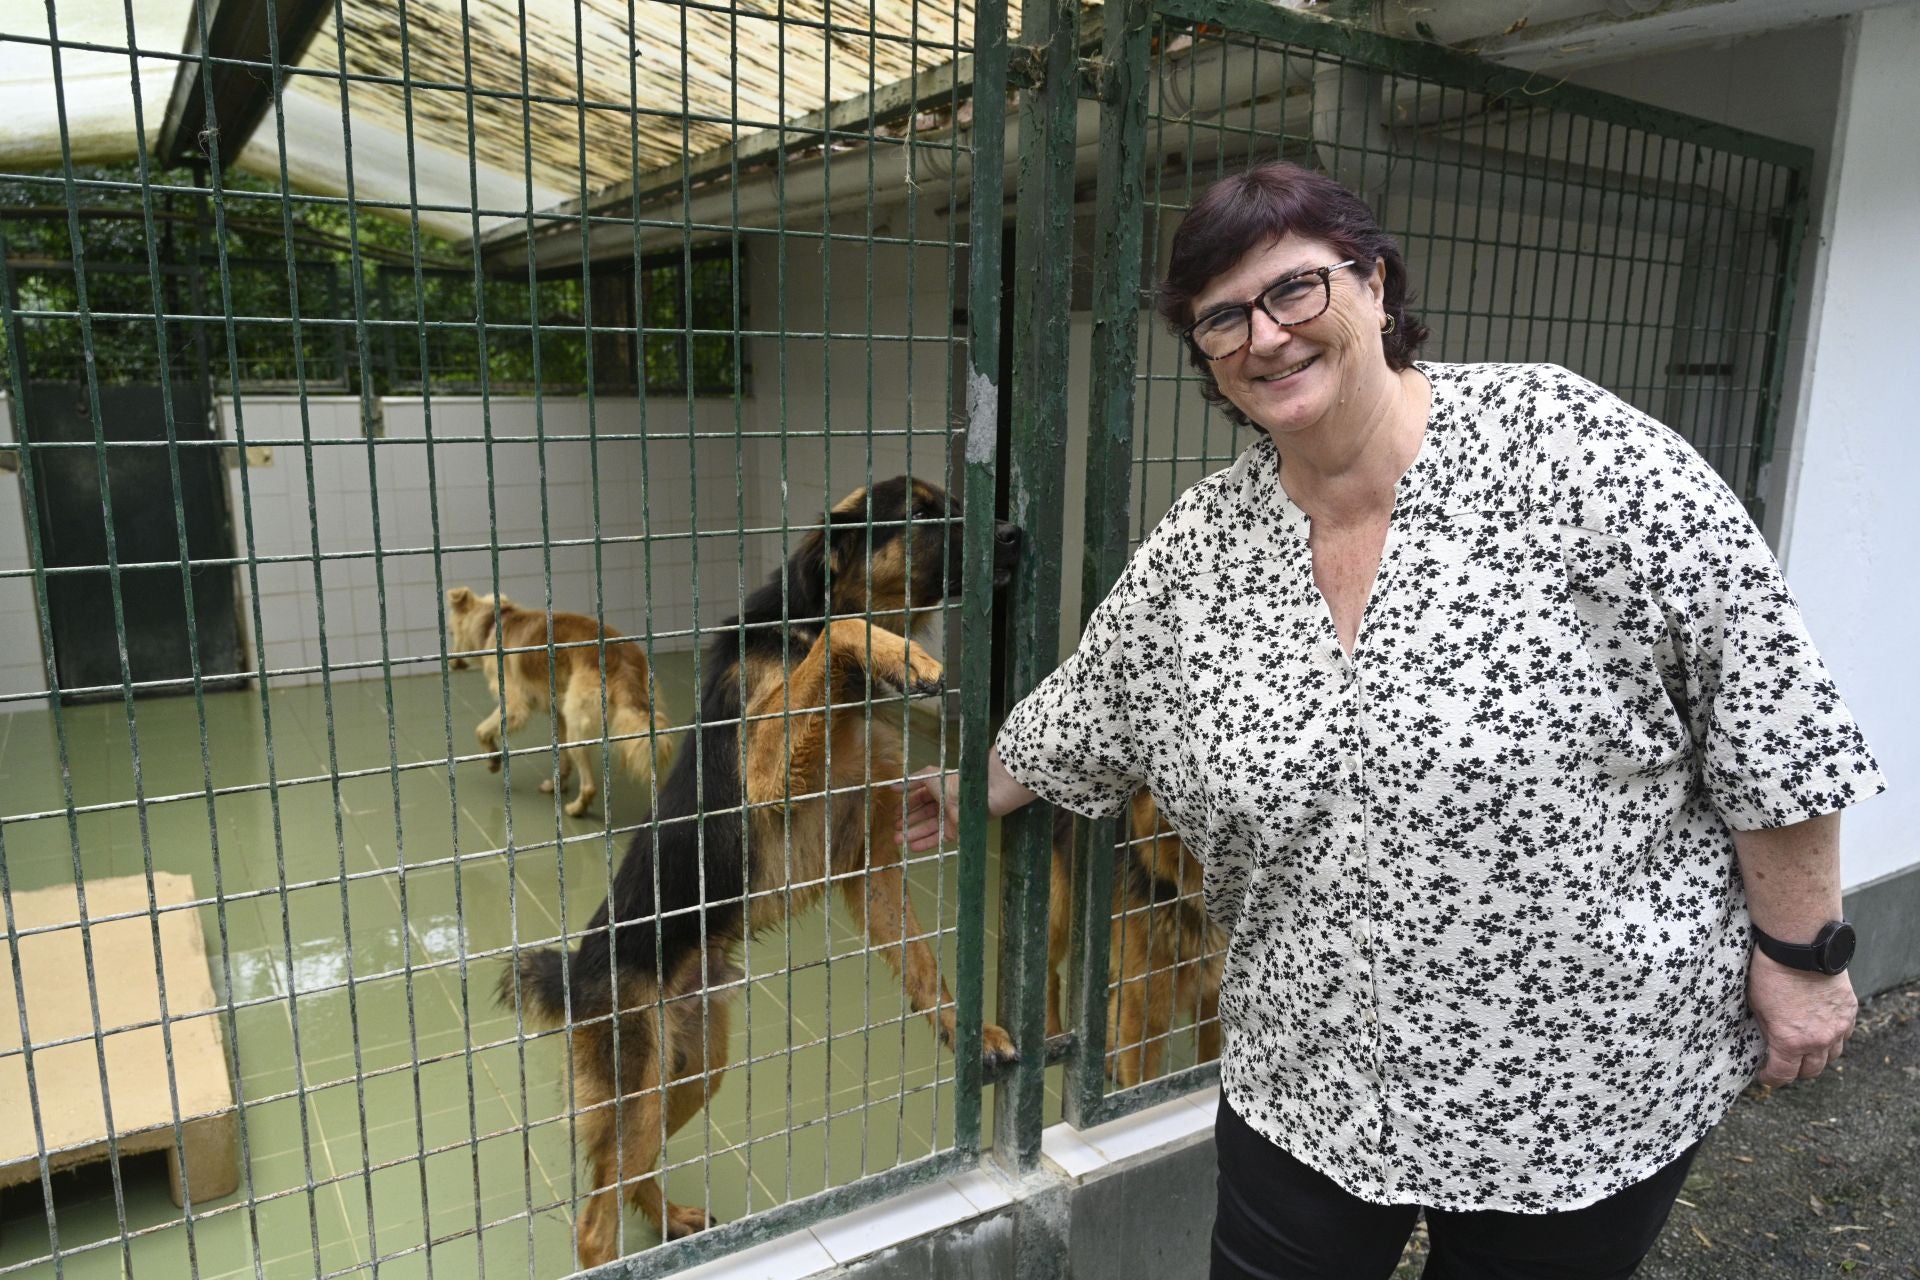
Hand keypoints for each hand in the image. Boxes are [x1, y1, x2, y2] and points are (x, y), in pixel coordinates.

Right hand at [896, 767, 961, 852]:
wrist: (975, 797)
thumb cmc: (952, 784)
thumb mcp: (930, 776)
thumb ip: (912, 781)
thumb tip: (892, 786)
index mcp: (937, 790)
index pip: (919, 799)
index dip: (906, 806)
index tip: (894, 813)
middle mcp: (942, 805)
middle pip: (921, 815)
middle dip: (907, 822)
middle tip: (894, 828)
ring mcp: (947, 819)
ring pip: (926, 828)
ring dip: (912, 834)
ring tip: (898, 839)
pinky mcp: (953, 832)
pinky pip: (937, 839)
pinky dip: (924, 843)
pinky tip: (912, 847)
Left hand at [1747, 950, 1856, 1084]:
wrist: (1801, 947)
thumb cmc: (1772, 973)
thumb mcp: (1757, 1006)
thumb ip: (1768, 1030)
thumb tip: (1771, 1041)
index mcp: (1790, 1041)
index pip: (1783, 1074)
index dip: (1772, 1079)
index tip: (1766, 1076)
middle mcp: (1818, 1040)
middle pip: (1811, 1070)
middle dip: (1796, 1071)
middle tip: (1785, 1064)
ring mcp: (1838, 1027)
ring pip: (1832, 1056)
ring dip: (1818, 1057)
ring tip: (1805, 1051)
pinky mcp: (1849, 1012)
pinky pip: (1844, 1036)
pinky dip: (1834, 1039)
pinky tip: (1823, 1032)